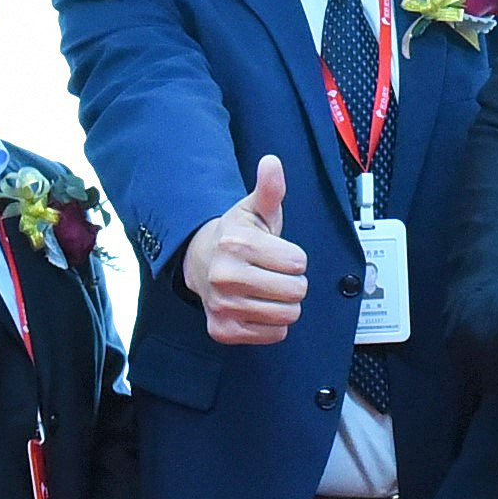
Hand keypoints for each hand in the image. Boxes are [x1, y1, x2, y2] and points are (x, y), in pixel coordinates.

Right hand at [183, 157, 308, 345]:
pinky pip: (274, 334)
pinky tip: (258, 306)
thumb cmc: (235, 236)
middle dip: (293, 281)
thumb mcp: (254, 209)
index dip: (294, 257)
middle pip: (296, 290)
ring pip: (287, 315)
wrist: (200, 261)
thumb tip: (271, 163)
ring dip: (284, 303)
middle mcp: (225, 276)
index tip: (278, 253)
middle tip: (274, 273)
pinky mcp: (224, 330)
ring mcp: (223, 306)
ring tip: (267, 289)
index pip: (298, 262)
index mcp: (236, 244)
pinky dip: (273, 324)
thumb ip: (269, 189)